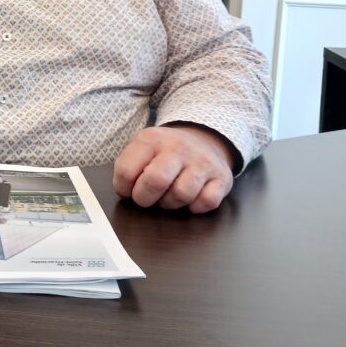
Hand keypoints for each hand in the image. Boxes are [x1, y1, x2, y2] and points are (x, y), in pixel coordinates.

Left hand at [112, 124, 234, 213]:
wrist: (204, 139)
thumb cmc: (166, 152)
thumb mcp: (143, 147)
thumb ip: (129, 165)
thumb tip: (125, 192)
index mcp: (152, 139)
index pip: (126, 170)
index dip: (123, 188)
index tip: (128, 190)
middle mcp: (178, 148)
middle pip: (155, 181)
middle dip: (145, 199)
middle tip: (146, 198)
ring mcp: (202, 162)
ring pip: (181, 194)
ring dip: (170, 203)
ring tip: (169, 195)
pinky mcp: (222, 178)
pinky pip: (207, 202)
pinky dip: (196, 207)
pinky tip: (191, 198)